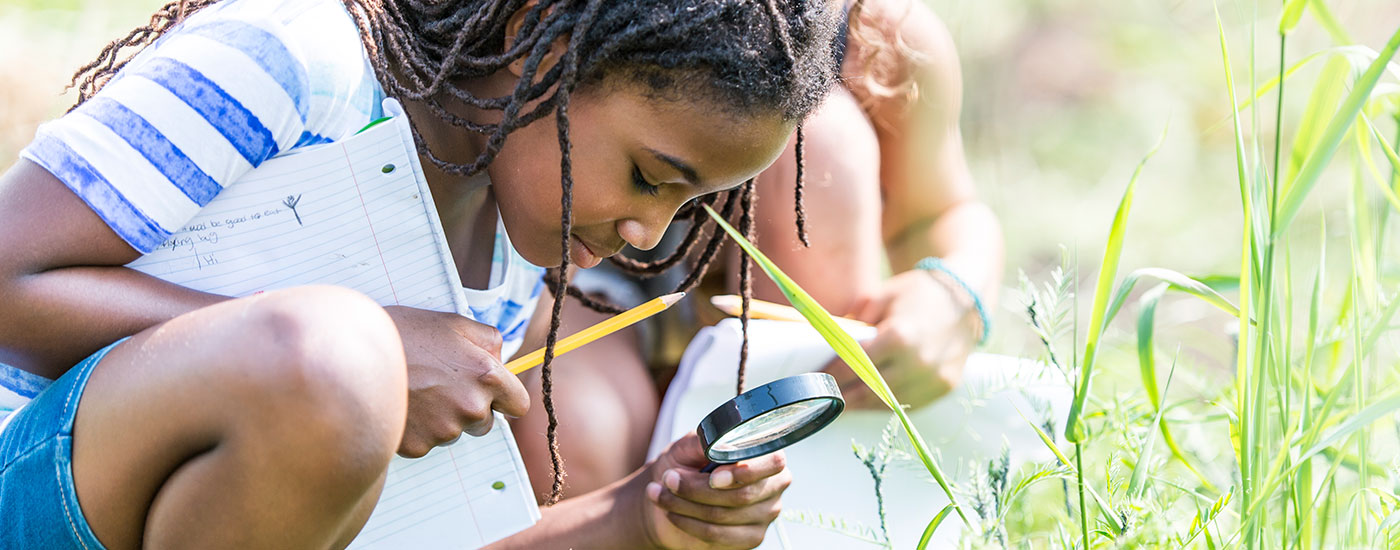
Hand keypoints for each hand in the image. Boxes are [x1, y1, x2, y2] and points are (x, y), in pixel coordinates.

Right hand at [384, 305, 530, 456]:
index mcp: (486, 376)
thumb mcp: (452, 323)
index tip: (494, 395)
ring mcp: (444, 430)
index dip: (505, 398)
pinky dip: (417, 428)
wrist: (354, 356)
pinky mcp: (419, 446)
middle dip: (470, 408)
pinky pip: (427, 442)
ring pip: (454, 431)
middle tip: (441, 385)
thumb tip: (501, 357)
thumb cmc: (403, 334)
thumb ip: (488, 340)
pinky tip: (402, 405)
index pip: (519, 405)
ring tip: (415, 391)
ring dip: (442, 418)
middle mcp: (471, 407)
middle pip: (485, 422)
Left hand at [636, 433, 789, 549]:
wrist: (670, 493)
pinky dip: (689, 523)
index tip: (713, 477)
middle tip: (669, 479)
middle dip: (698, 488)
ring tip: (660, 493)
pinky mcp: (749, 538)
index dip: (743, 472)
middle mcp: (773, 486)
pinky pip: (718, 534)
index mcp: (766, 456)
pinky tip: (673, 512)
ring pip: (725, 515)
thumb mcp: (689, 445)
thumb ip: (705, 440)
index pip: (772, 464)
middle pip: (743, 494)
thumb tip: (719, 442)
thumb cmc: (684, 464)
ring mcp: (764, 515)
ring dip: (686, 505)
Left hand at [821, 268, 979, 408]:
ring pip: (886, 402)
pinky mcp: (944, 388)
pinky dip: (884, 404)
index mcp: (900, 336)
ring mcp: (934, 379)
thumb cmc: (919, 294)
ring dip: (859, 405)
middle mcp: (918, 362)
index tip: (814, 379)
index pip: (854, 365)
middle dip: (840, 395)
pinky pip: (906, 404)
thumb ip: (855, 320)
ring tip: (838, 403)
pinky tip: (866, 400)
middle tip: (819, 398)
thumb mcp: (882, 297)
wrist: (966, 301)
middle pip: (867, 389)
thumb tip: (830, 343)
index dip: (831, 375)